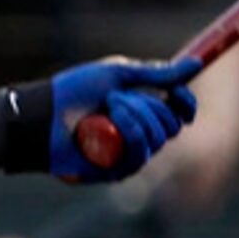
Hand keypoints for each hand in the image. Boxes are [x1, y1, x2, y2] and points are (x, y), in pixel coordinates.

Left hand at [47, 57, 198, 182]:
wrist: (42, 115)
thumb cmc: (72, 93)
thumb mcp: (117, 75)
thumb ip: (156, 73)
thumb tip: (196, 65)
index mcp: (141, 111)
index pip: (180, 113)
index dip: (185, 102)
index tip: (178, 91)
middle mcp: (139, 135)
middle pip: (172, 126)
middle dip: (150, 106)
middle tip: (116, 97)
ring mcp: (128, 156)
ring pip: (158, 139)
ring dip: (135, 116)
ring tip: (107, 107)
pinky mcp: (116, 172)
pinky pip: (140, 154)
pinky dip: (128, 133)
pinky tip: (107, 124)